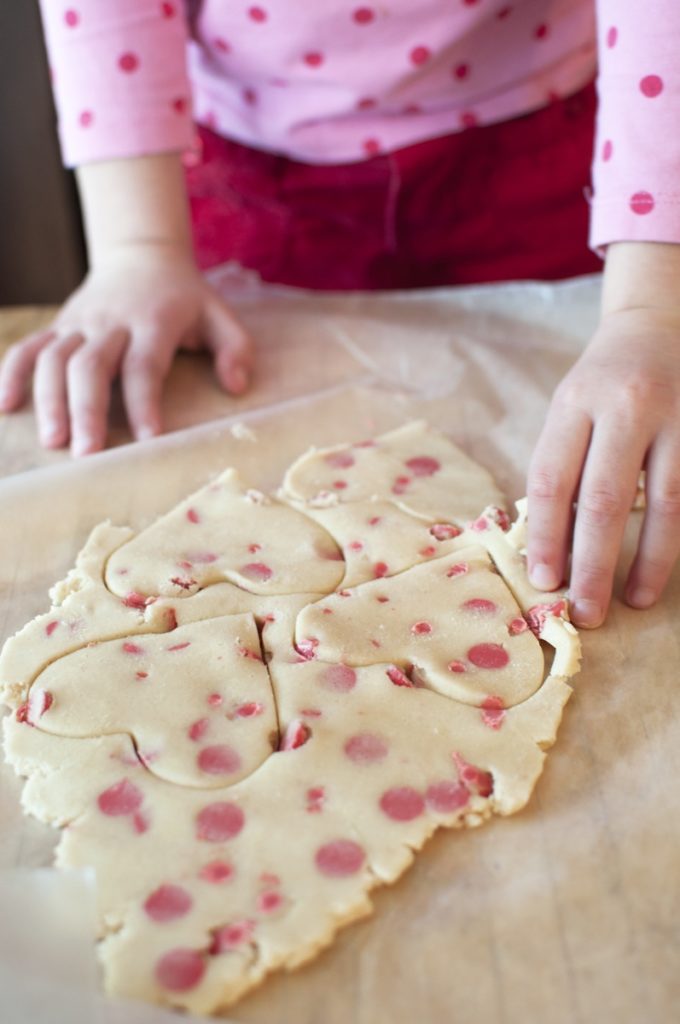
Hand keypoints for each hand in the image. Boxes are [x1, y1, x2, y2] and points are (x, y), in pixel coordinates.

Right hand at [0, 244, 252, 454]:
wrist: (142, 255)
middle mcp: (110, 321)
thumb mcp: (221, 315)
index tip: (147, 439)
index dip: (144, 402)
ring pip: (53, 358)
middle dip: (87, 410)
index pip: (144, 365)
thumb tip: (238, 387)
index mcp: (153, 321)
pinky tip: (6, 407)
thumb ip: (236, 349)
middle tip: (87, 453)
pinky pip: (27, 348)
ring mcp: (79, 323)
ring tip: (53, 441)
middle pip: (90, 365)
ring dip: (49, 400)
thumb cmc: (186, 298)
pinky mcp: (58, 326)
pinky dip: (11, 374)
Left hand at [527, 303, 679, 627]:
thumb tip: (551, 549)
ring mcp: (677, 417)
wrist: (657, 324)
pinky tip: (666, 566)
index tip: (543, 581)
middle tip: (585, 612)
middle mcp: (627, 406)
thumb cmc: (601, 383)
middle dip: (593, 564)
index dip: (547, 537)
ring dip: (649, 561)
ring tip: (633, 601)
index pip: (554, 480)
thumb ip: (561, 467)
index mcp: (577, 402)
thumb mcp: (568, 410)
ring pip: (665, 503)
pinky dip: (677, 534)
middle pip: (605, 500)